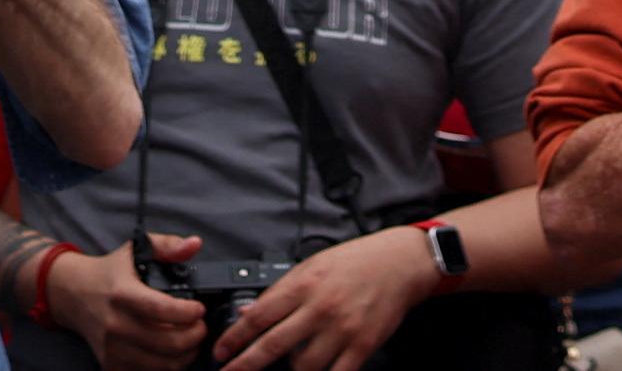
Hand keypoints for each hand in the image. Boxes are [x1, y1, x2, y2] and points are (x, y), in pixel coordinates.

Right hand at [46, 236, 208, 369]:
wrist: (72, 294)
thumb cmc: (108, 273)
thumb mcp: (135, 250)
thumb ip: (167, 245)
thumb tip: (194, 244)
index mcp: (122, 294)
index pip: (161, 310)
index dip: (188, 312)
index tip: (199, 309)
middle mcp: (116, 324)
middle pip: (168, 342)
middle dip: (195, 336)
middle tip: (200, 326)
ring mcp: (112, 348)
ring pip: (162, 364)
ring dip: (185, 355)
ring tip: (191, 340)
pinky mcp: (110, 364)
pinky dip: (166, 366)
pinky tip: (171, 352)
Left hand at [221, 221, 439, 368]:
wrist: (400, 263)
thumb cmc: (356, 262)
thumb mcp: (312, 266)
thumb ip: (280, 290)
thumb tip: (248, 311)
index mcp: (303, 284)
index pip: (258, 316)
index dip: (234, 338)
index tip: (221, 352)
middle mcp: (319, 308)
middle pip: (272, 345)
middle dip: (245, 364)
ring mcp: (342, 329)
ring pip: (302, 366)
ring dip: (289, 370)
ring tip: (286, 366)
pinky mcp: (363, 345)